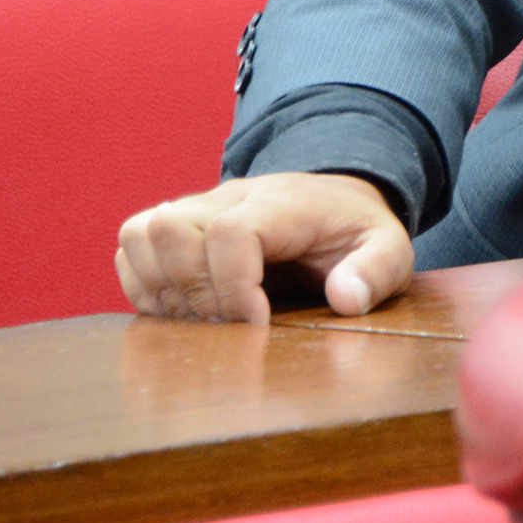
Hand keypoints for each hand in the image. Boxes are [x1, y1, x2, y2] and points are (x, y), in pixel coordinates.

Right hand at [114, 173, 412, 322]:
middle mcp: (232, 197)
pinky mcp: (179, 225)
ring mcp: (199, 208)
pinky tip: (183, 311)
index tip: (257, 324)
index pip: (230, 232)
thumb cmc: (356, 233)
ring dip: (160, 288)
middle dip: (192, 292)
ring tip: (203, 319)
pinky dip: (143, 286)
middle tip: (228, 325)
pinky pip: (131, 247)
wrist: (337, 202)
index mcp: (283, 203)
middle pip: (170, 229)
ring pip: (141, 233)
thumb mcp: (391, 250)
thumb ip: (377, 271)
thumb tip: (346, 298)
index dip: (232, 287)